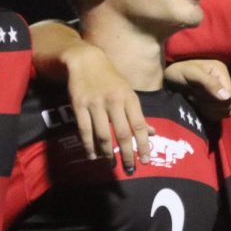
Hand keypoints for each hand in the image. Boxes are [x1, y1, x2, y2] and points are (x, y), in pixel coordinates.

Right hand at [61, 43, 151, 172]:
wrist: (87, 61)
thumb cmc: (111, 79)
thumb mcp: (129, 93)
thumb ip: (138, 114)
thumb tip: (151, 133)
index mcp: (129, 98)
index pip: (139, 125)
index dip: (143, 145)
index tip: (145, 160)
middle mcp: (114, 101)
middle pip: (122, 133)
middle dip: (127, 154)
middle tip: (130, 169)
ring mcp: (96, 104)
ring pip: (103, 135)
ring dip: (107, 153)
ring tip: (111, 164)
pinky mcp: (79, 106)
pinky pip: (84, 130)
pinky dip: (88, 146)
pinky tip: (92, 155)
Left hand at [164, 59, 230, 121]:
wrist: (166, 78)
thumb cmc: (177, 71)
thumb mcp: (191, 74)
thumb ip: (209, 83)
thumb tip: (227, 97)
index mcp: (221, 72)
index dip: (217, 101)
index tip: (199, 96)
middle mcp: (223, 82)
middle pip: (228, 105)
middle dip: (211, 105)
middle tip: (194, 97)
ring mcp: (219, 92)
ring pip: (223, 111)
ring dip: (208, 110)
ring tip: (194, 100)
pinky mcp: (213, 101)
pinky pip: (218, 114)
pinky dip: (207, 113)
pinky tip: (197, 106)